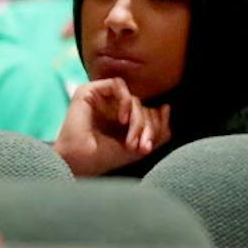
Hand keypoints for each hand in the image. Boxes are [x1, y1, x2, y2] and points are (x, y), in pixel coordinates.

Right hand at [53, 79, 171, 176]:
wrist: (80, 163)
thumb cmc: (104, 158)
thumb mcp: (138, 147)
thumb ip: (157, 131)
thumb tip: (167, 107)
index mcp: (120, 119)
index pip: (146, 112)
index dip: (153, 126)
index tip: (147, 147)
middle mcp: (110, 106)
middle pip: (142, 105)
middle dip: (147, 126)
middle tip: (142, 146)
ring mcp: (100, 98)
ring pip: (132, 97)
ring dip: (138, 119)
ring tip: (131, 140)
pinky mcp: (89, 91)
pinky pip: (118, 84)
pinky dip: (125, 101)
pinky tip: (122, 119)